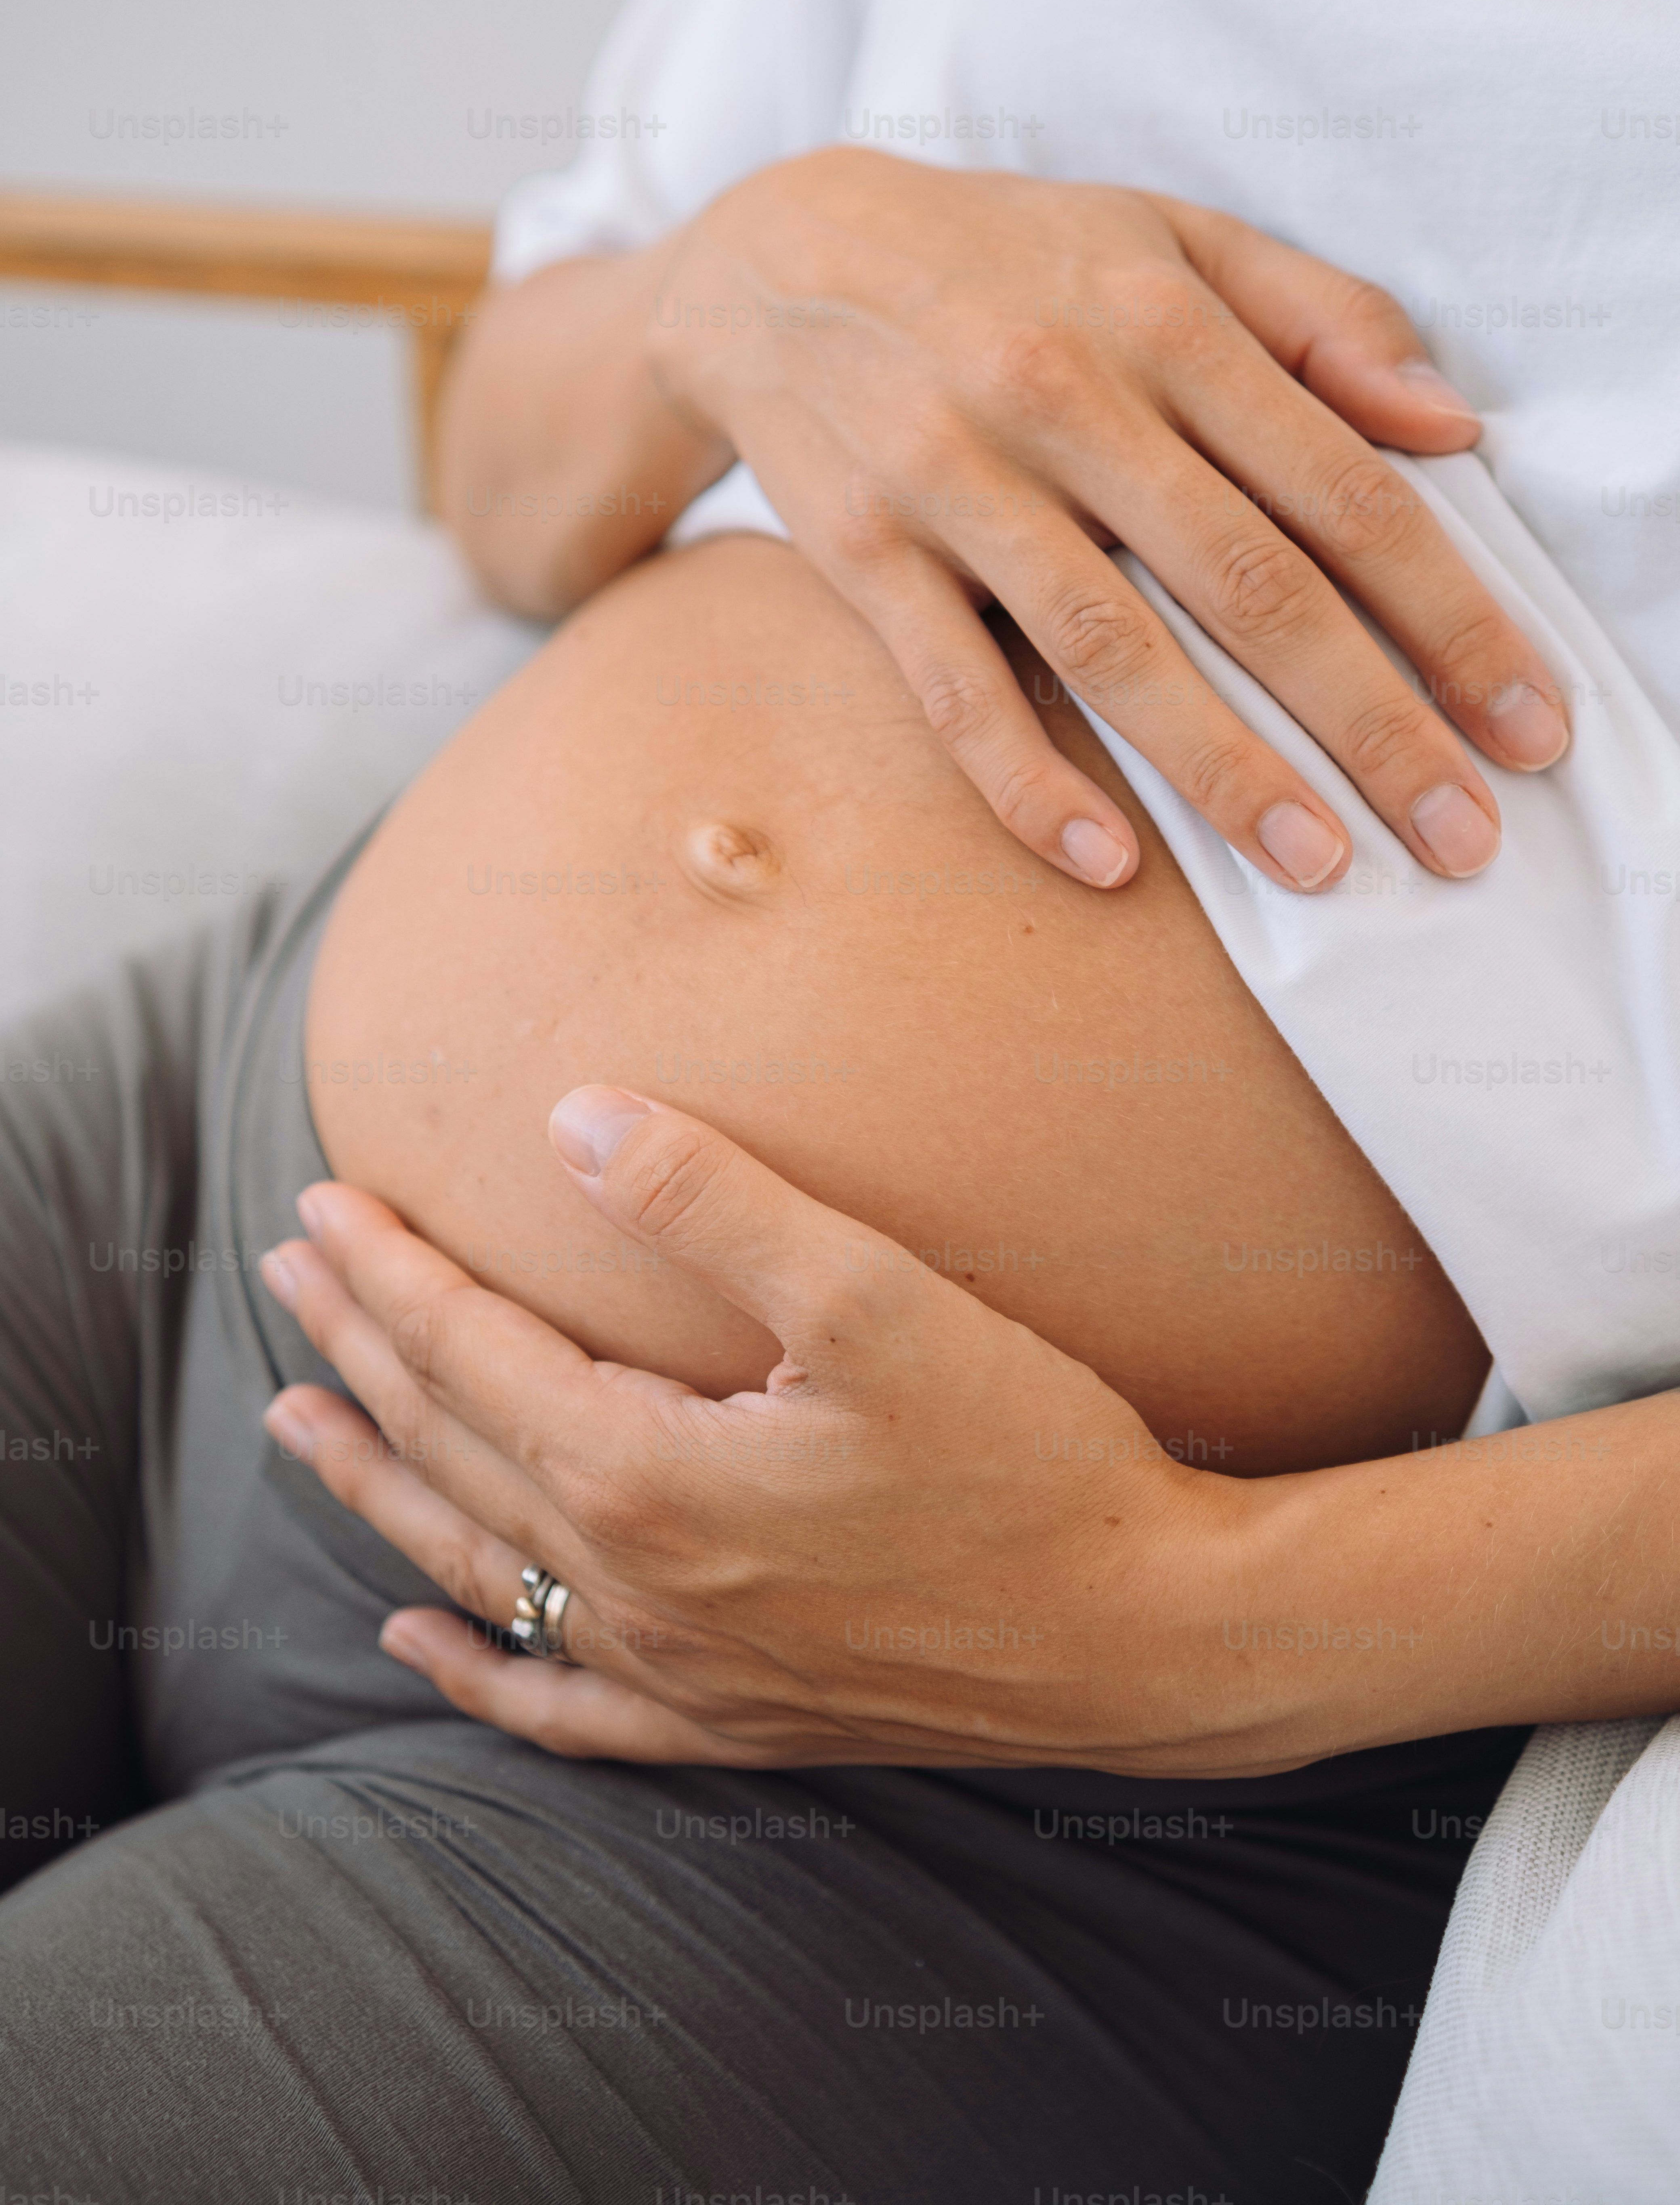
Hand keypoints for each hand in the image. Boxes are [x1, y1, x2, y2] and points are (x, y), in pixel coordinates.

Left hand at [259, 1085, 1258, 1774]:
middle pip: (449, 1446)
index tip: (323, 1203)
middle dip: (358, 1348)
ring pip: (473, 1566)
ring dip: (378, 1484)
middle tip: (290, 1268)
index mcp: (646, 1475)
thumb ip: (715, 1204)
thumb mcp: (875, 1298)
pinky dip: (474, 1669)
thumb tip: (574, 1121)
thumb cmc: (1028, 1456)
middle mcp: (632, 1584)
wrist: (1143, 1635)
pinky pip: (558, 1704)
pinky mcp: (729, 1722)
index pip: (467, 1352)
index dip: (388, 1272)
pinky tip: (415, 1639)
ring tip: (296, 1423)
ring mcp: (675, 1667)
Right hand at [645, 151, 1566, 888]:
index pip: (1341, 489)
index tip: (1522, 719)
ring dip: (1225, 768)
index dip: (1447, 612)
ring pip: (1111, 648)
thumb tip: (1452, 426)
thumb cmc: (1010, 257)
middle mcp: (1063, 399)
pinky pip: (952, 689)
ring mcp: (954, 481)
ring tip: (1323, 866)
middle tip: (1460, 834)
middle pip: (1248, 583)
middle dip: (1371, 720)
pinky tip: (1109, 864)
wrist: (779, 261)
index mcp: (1162, 321)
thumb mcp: (1172, 239)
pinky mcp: (862, 553)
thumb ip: (1323, 319)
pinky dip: (1027, 781)